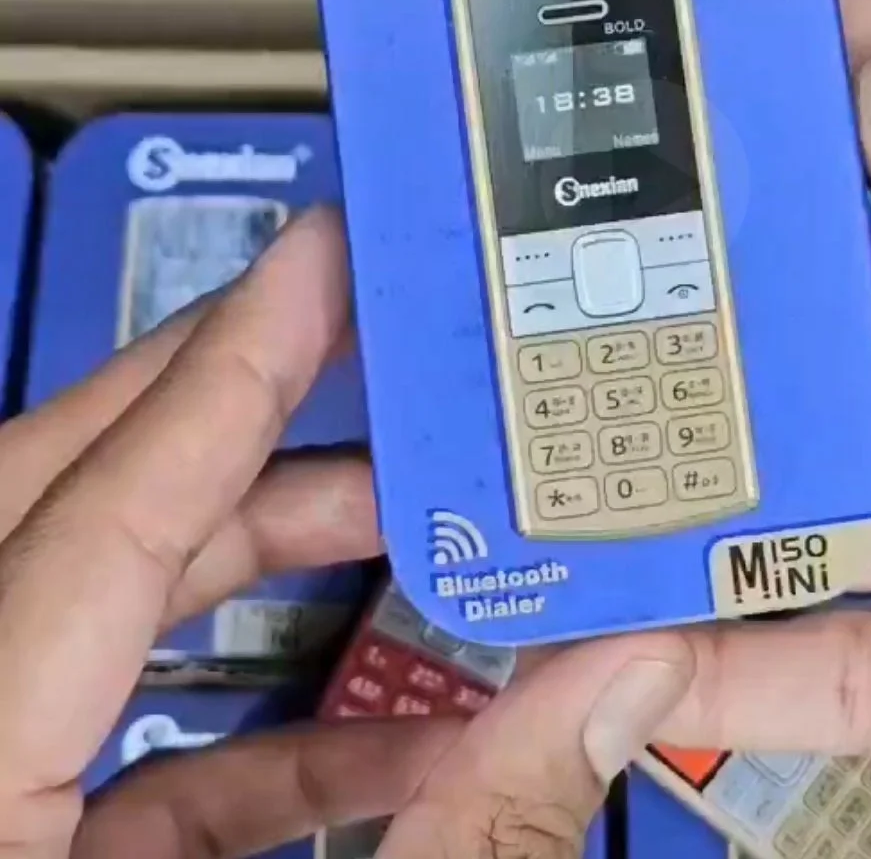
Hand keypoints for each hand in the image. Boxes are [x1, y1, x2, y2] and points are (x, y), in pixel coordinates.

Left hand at [0, 207, 694, 858]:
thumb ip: (475, 832)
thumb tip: (622, 684)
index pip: (98, 520)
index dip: (226, 369)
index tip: (314, 257)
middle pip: (60, 514)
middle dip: (225, 409)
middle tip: (357, 333)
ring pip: (90, 614)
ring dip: (256, 552)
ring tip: (403, 509)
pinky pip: (126, 757)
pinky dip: (264, 727)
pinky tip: (399, 733)